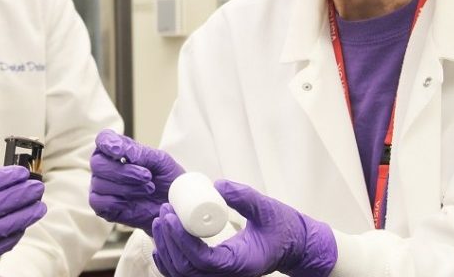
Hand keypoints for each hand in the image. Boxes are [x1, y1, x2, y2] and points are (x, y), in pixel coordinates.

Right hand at [89, 129, 184, 233]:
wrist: (173, 202)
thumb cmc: (165, 178)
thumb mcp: (160, 160)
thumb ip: (140, 153)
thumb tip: (123, 152)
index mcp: (116, 150)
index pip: (103, 139)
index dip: (107, 143)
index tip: (119, 151)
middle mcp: (105, 167)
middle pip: (97, 163)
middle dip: (122, 171)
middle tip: (146, 176)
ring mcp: (101, 187)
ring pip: (99, 184)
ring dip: (126, 188)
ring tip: (148, 189)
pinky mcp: (103, 207)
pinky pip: (98, 203)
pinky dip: (115, 202)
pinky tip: (130, 203)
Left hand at [152, 180, 336, 276]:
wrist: (293, 245)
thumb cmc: (283, 228)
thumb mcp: (267, 208)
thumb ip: (244, 196)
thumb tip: (216, 185)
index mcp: (239, 264)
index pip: (201, 260)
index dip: (180, 239)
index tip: (170, 216)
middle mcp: (227, 276)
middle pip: (185, 269)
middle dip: (168, 241)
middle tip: (163, 213)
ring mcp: (219, 276)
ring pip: (181, 274)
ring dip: (165, 249)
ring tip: (160, 221)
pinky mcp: (214, 271)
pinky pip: (185, 273)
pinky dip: (169, 261)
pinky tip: (161, 242)